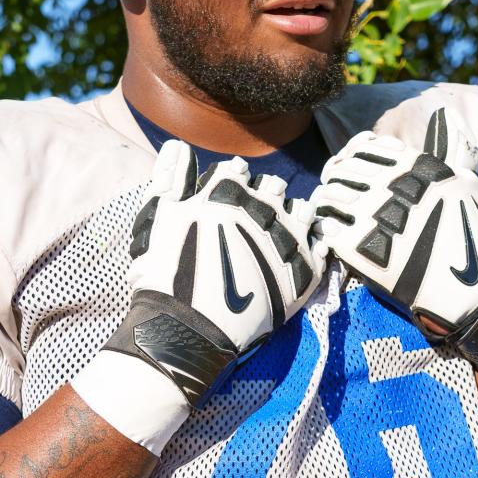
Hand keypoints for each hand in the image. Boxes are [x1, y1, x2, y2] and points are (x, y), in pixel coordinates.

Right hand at [118, 139, 325, 399]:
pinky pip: (321, 247)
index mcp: (227, 191)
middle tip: (247, 223)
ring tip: (275, 236)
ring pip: (302, 211)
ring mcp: (288, 240)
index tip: (221, 205)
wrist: (187, 331)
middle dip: (261, 198)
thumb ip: (170, 177)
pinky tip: (297, 254)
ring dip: (290, 218)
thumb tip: (179, 146)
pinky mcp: (304, 273)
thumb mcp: (156, 219)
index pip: (238, 171)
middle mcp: (263, 208)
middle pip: (273, 187)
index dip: (228, 185)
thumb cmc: (164, 275)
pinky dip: (312, 246)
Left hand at [314, 108, 477, 370]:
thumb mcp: (469, 184)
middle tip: (333, 190)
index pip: (365, 147)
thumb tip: (448, 119)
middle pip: (341, 170)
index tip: (349, 166)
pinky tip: (330, 235)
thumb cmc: (474, 237)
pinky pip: (325, 229)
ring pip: (327, 197)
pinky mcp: (358, 248)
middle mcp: (390, 185)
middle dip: (334, 178)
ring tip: (327, 212)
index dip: (352, 155)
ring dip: (324, 203)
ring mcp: (372, 216)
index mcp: (414, 167)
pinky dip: (323, 230)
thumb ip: (453, 151)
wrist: (470, 289)